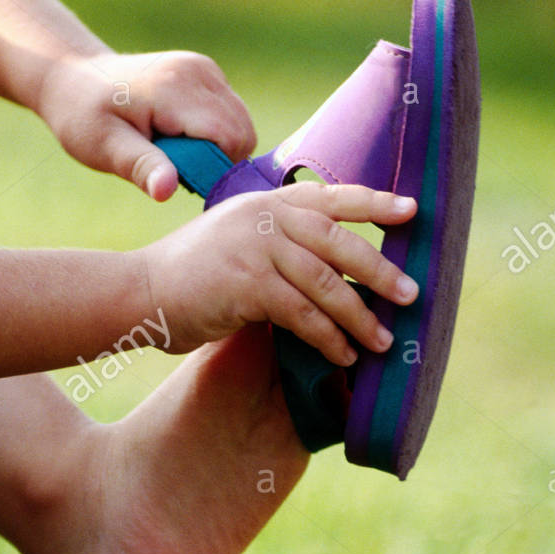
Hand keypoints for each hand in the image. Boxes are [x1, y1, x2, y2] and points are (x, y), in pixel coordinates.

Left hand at [36, 51, 254, 200]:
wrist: (74, 78)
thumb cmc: (84, 117)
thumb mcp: (104, 148)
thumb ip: (141, 167)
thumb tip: (166, 191)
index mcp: (175, 88)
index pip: (230, 138)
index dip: (215, 169)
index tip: (178, 177)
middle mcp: (199, 72)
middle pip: (242, 133)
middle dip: (216, 160)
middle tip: (172, 165)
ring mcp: (206, 69)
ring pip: (242, 125)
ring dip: (216, 149)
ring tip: (172, 150)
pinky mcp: (208, 73)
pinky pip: (231, 115)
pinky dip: (214, 135)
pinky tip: (178, 136)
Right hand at [143, 183, 419, 364]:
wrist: (140, 293)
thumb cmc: (192, 276)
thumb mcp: (238, 242)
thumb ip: (280, 244)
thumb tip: (334, 273)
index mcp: (266, 202)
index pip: (330, 196)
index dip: (375, 202)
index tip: (413, 210)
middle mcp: (263, 217)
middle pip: (338, 241)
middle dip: (379, 269)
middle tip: (410, 294)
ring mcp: (255, 248)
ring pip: (325, 282)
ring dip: (359, 315)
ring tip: (382, 340)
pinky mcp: (247, 285)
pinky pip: (302, 315)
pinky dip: (328, 338)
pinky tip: (343, 356)